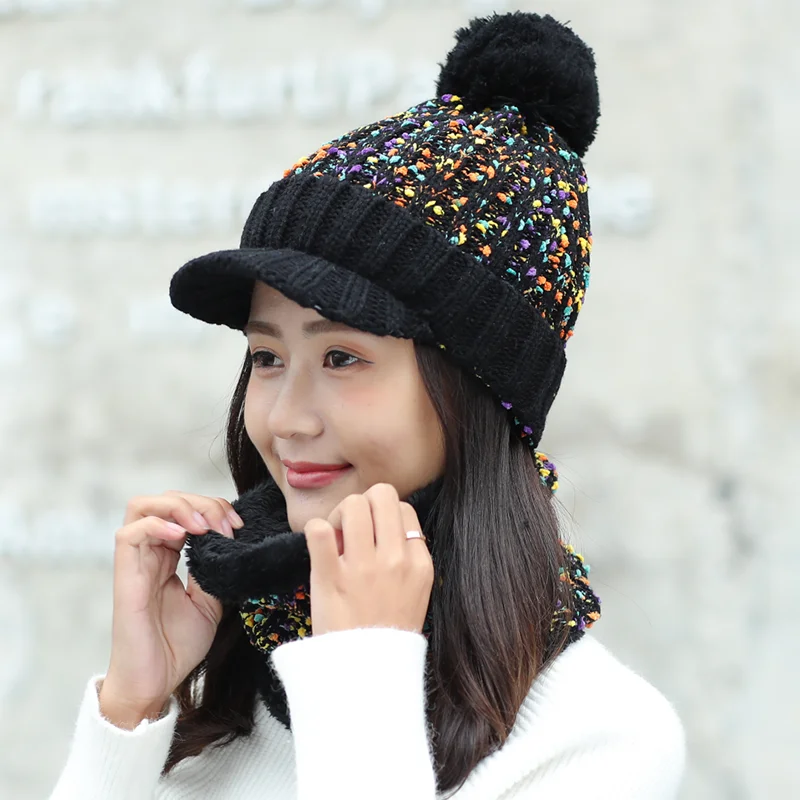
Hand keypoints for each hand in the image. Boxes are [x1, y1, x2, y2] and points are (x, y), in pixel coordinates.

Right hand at [99, 491, 243, 728]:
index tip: (238, 527)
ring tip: (204, 525)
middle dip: (202, 502)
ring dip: (179, 506)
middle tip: (227, 524)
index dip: (213, 508)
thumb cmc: (177, 646)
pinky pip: (130, 534)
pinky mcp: (124, 576)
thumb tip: (229, 541)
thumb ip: (213, 568)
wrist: (156, 683)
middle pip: (167, 500)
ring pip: (143, 506)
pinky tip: (183, 535)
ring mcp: (135, 562)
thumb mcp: (210, 600)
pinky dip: (158, 524)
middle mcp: (151, 553)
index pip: (185, 510)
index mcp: (170, 556)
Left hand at [303, 483, 433, 637]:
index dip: (385, 515)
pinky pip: (319, 530)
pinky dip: (314, 531)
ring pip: (353, 504)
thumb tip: (387, 524)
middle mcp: (394, 560)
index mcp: (418, 563)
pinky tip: (318, 546)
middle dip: (363, 503)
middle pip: (382, 494)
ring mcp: (362, 567)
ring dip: (339, 514)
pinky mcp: (330, 577)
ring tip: (335, 537)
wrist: (367, 673)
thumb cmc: (387, 632)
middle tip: (351, 528)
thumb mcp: (416, 592)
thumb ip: (407, 557)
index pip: (404, 508)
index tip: (374, 536)